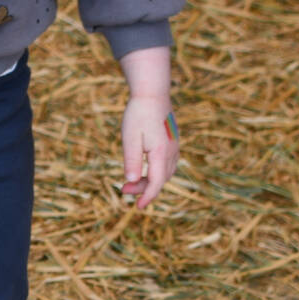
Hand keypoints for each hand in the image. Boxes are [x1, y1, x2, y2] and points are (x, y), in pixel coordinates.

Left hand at [121, 93, 177, 207]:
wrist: (152, 92)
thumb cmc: (138, 114)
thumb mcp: (130, 138)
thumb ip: (131, 160)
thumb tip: (131, 181)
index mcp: (161, 153)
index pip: (156, 182)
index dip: (147, 196)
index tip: (137, 206)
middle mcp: (172, 152)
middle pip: (161, 179)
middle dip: (144, 188)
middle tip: (124, 189)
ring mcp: (174, 146)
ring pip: (166, 172)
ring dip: (151, 181)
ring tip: (132, 182)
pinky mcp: (172, 141)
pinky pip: (168, 163)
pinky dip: (157, 171)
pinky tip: (145, 169)